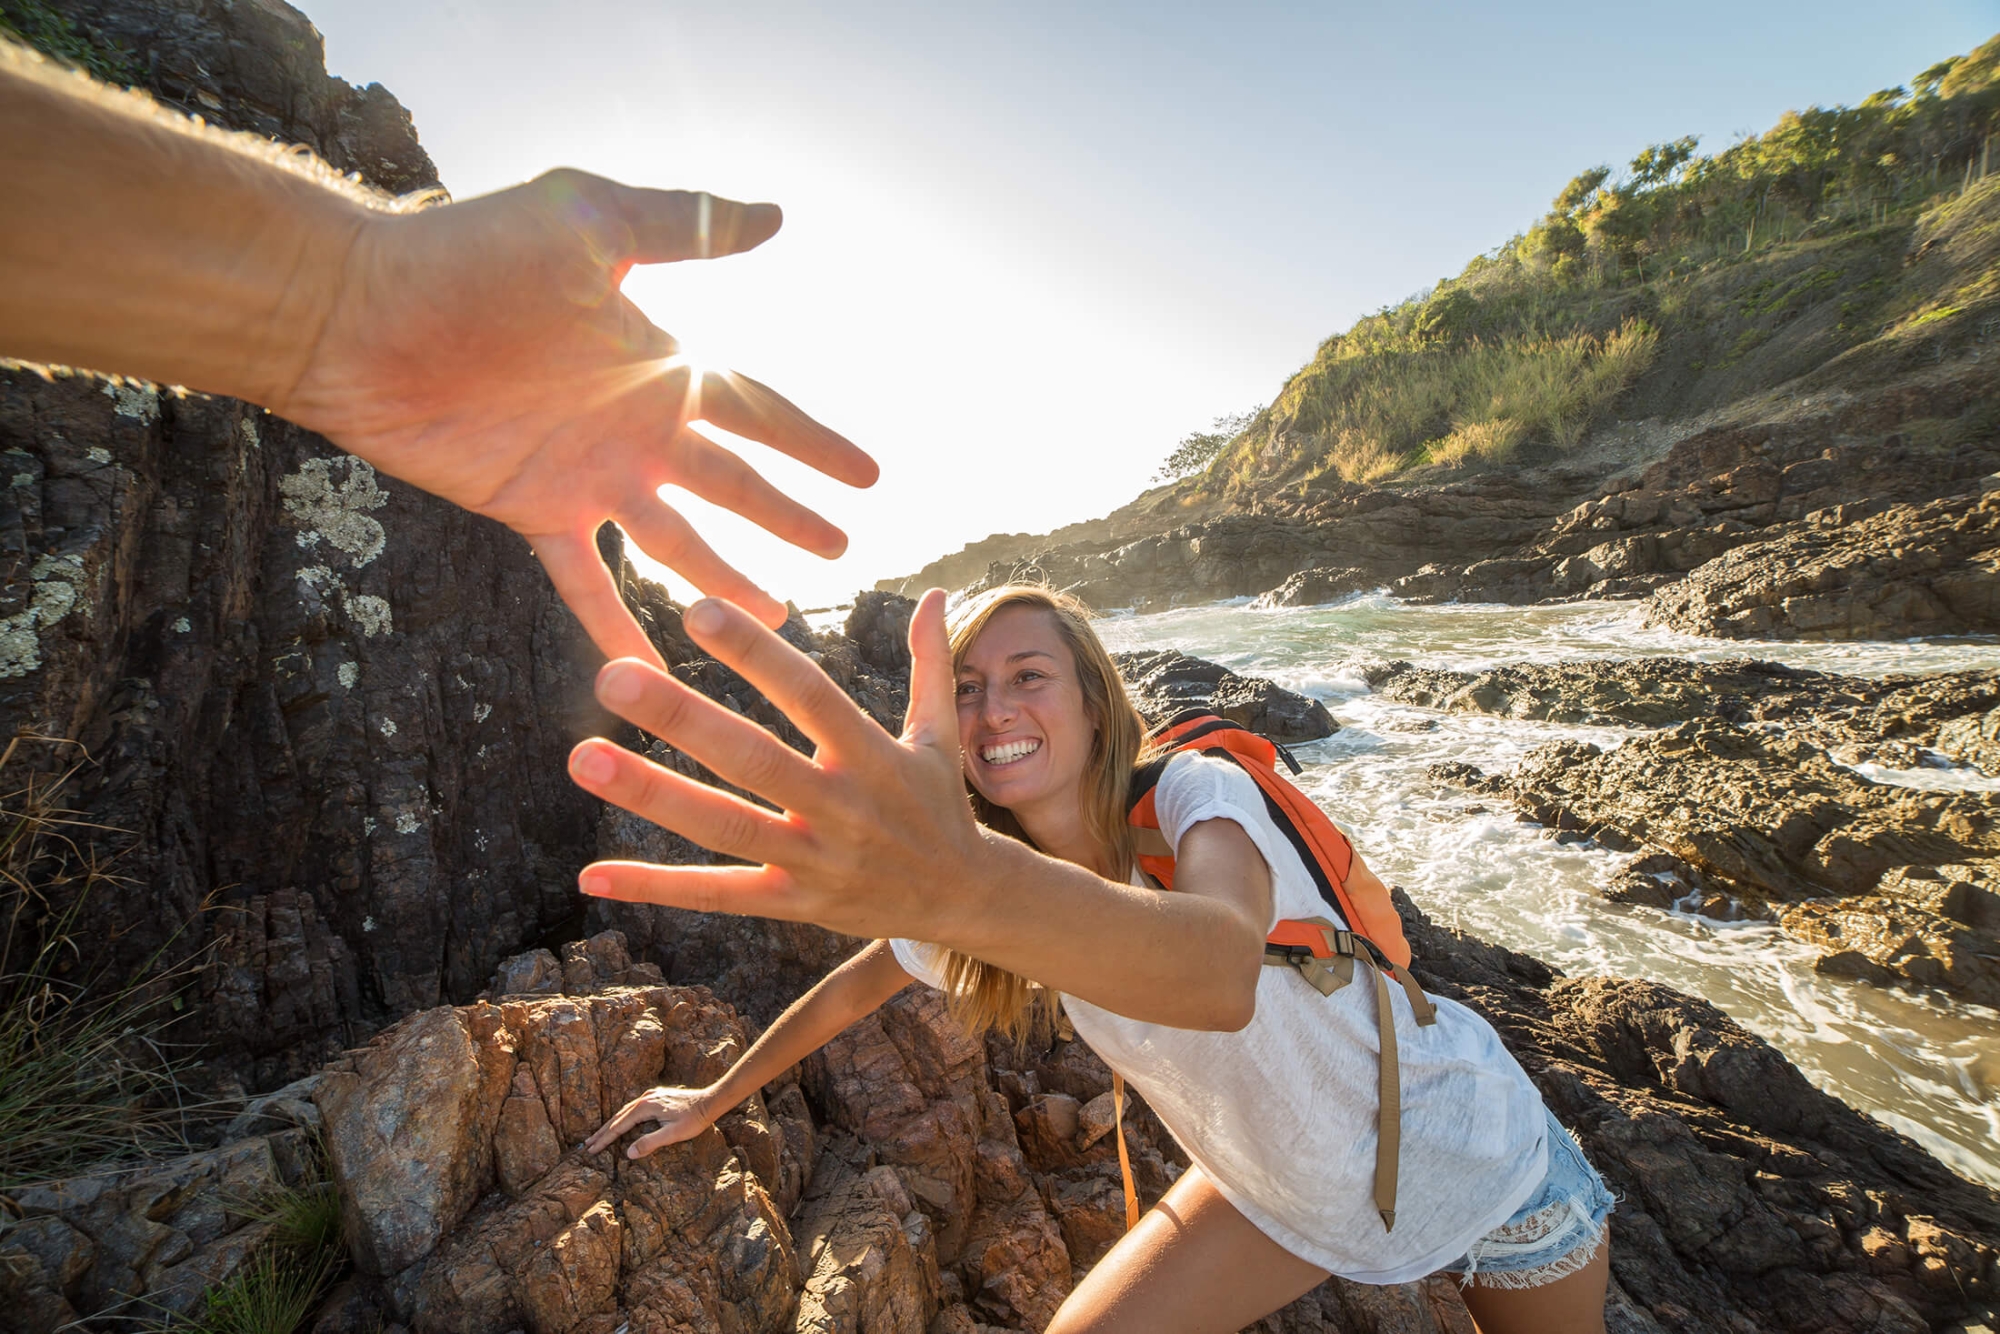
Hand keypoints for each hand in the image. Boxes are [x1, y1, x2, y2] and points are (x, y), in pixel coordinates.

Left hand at [276, 169, 877, 661]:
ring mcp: (587, 474)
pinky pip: (583, 582)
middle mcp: (633, 425)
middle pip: (733, 484)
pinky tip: (643, 668)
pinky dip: (612, 626)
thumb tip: (778, 215)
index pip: (757, 410)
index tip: (869, 474)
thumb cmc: (470, 253)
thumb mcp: (588, 221)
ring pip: (677, 544)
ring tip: (773, 620)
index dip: (813, 443)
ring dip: (724, 582)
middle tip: (839, 552)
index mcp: (657, 362)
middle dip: (786, 518)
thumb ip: (683, 226)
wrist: (362, 311)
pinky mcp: (533, 511)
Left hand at [564, 589, 986, 939]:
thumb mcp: (939, 732)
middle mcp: (841, 806)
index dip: (755, 653)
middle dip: (681, 717)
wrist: (964, 900)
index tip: (697, 609)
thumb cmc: (938, 805)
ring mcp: (814, 860)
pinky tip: (593, 875)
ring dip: (651, 794)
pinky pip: (718, 895)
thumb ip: (929, 660)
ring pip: (724, 825)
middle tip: (613, 674)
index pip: (808, 694)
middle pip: (752, 758)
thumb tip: (933, 589)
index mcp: (872, 755)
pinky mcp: (793, 903)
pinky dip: (655, 888)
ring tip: (584, 756)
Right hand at [587, 1084, 720, 1158]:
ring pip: (624, 1112)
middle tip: (587, 1145)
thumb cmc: (694, 1120)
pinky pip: (633, 1108)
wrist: (710, 1102)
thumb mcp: (673, 1134)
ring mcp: (650, 1096)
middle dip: (602, 1132)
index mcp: (645, 1107)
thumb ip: (650, 1143)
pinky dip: (622, 1118)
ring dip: (611, 1124)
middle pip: (617, 1117)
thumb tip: (628, 1153)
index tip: (591, 1150)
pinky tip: (622, 1122)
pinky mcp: (656, 1097)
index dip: (604, 1139)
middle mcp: (644, 1098)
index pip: (618, 1126)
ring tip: (599, 1136)